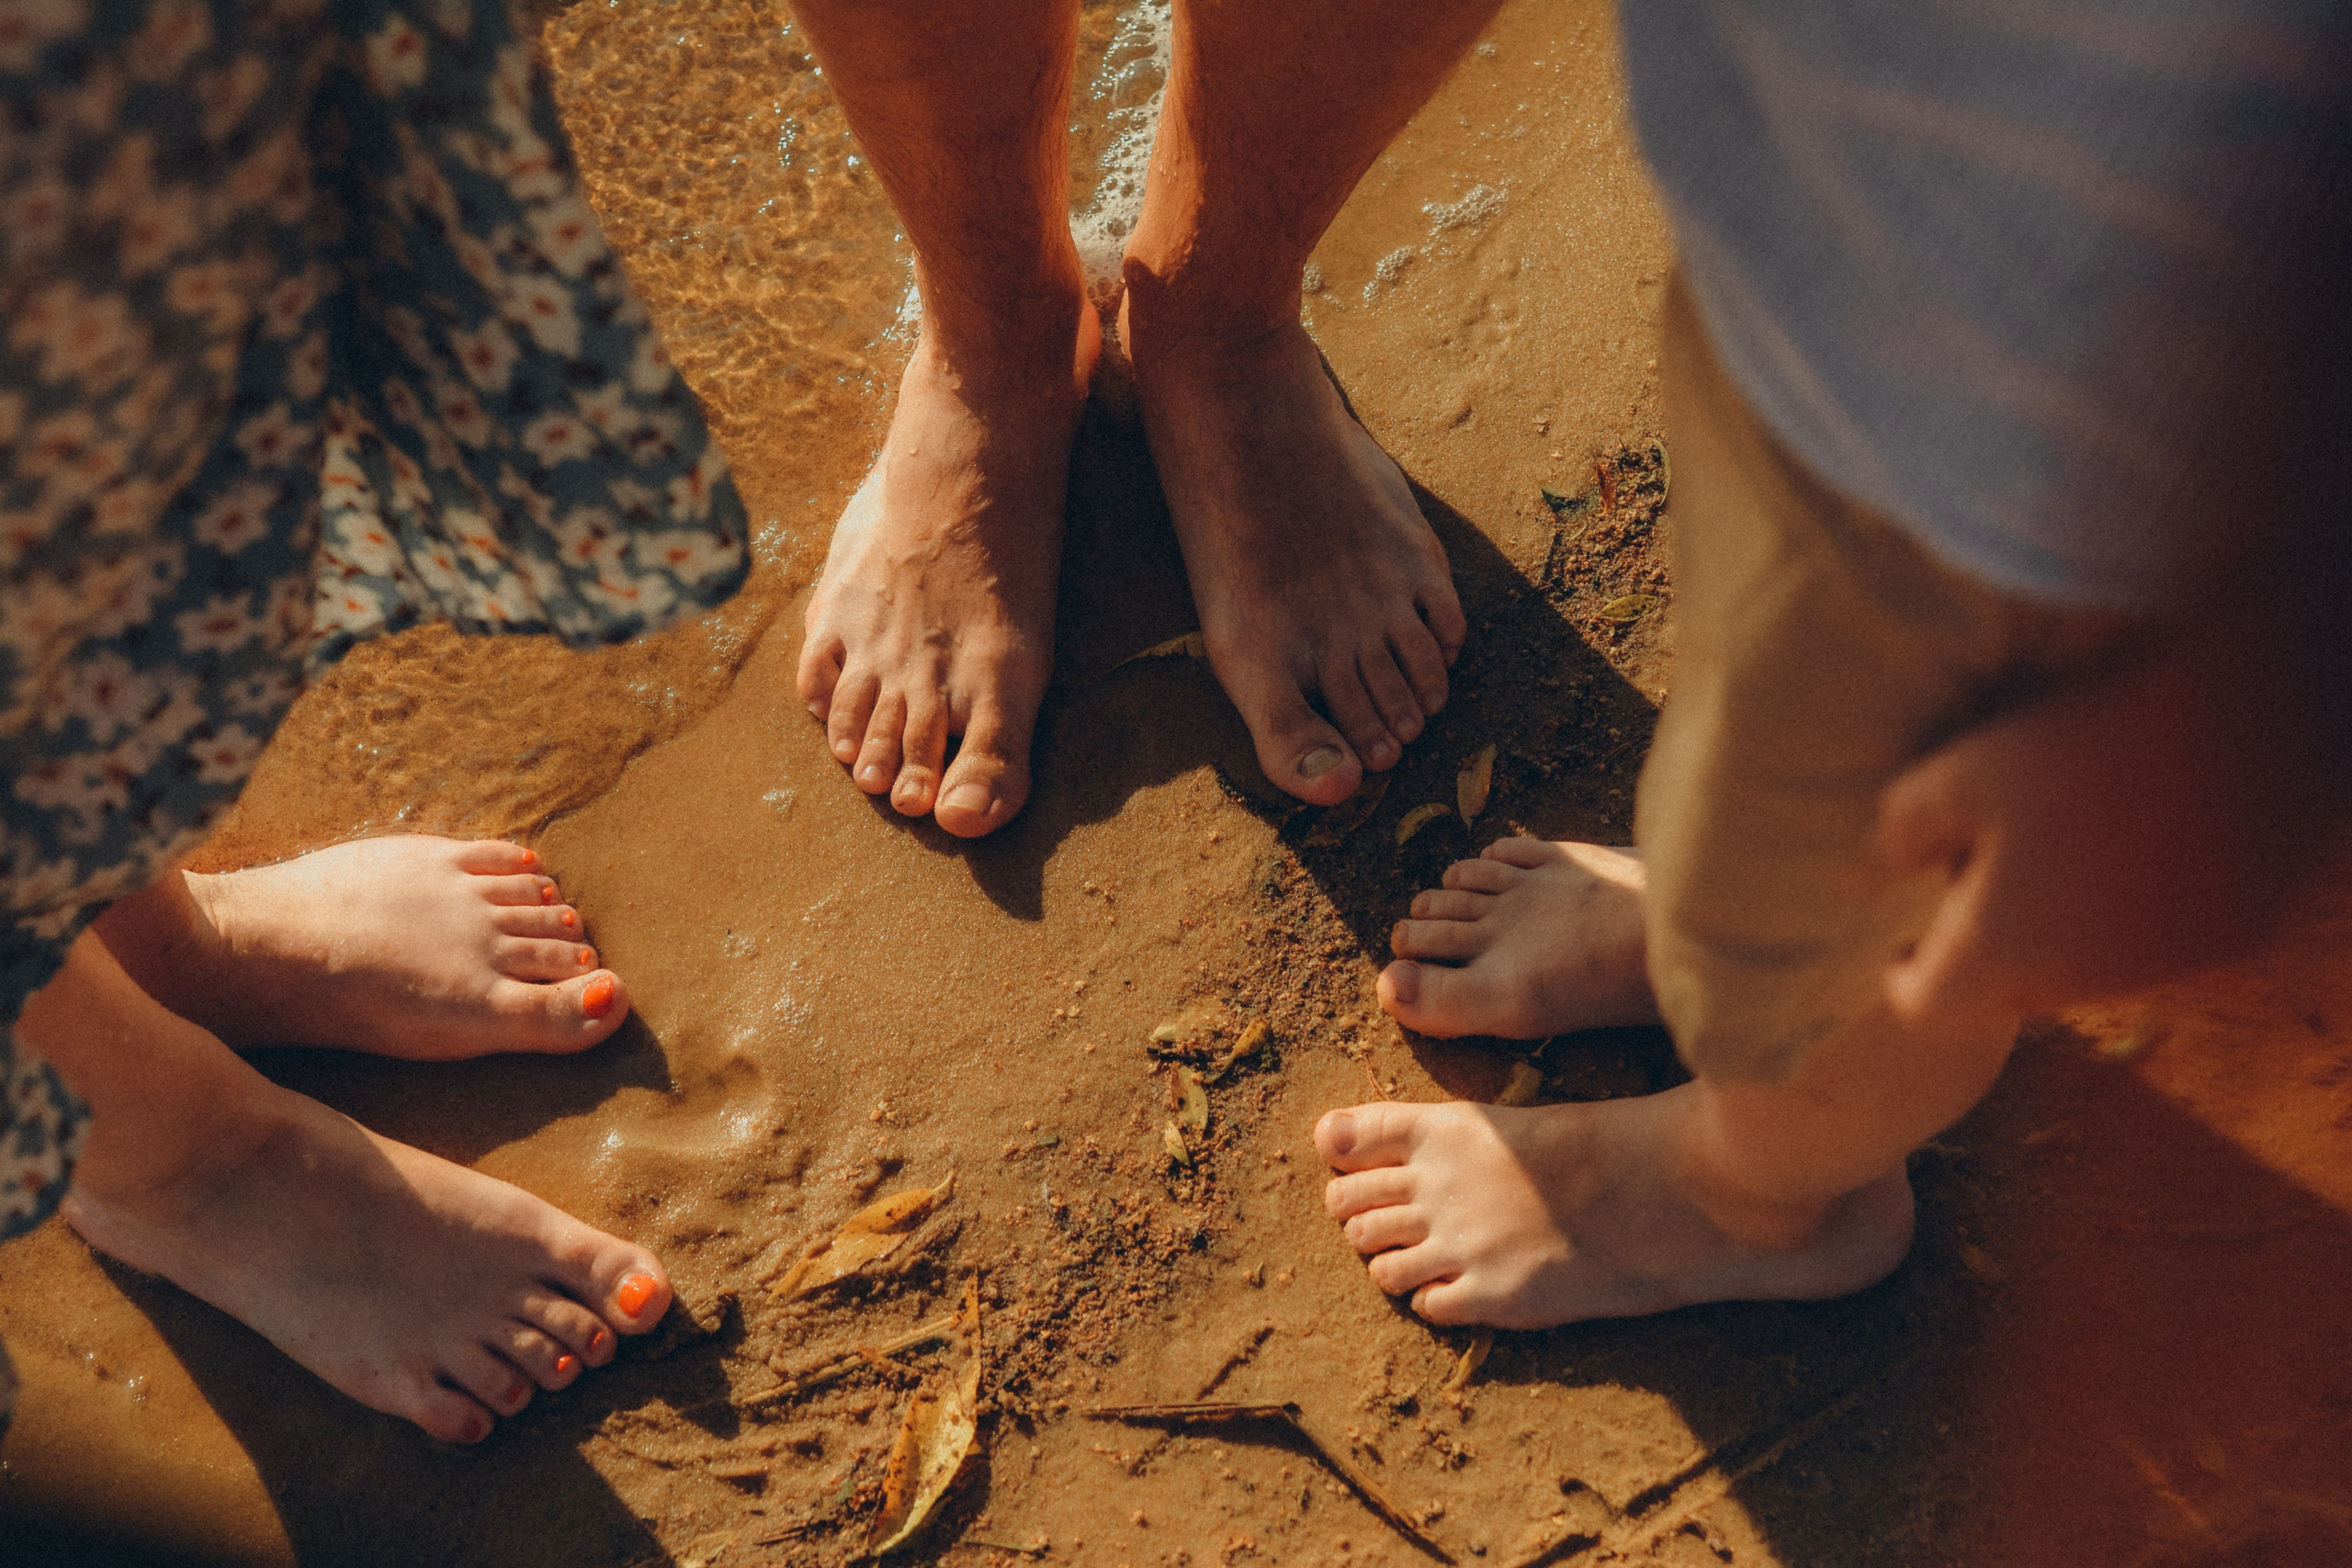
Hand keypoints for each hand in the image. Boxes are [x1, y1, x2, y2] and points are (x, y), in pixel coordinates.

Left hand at [1873, 630, 2317, 1024]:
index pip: (1931, 1008)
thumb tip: (1887, 860)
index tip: (1901, 944)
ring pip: (2081, 975)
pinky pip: (2153, 948)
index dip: (1906, 979)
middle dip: (1983, 953)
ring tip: (2055, 856)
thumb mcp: (1963, 769)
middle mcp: (2078, 980)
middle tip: (1975, 883)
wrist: (2240, 723)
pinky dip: (2126, 918)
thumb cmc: (2081, 746)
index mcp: (2002, 950)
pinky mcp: (2224, 939)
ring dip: (2057, 936)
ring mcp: (2158, 967)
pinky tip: (2130, 845)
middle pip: (2008, 994)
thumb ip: (1906, 825)